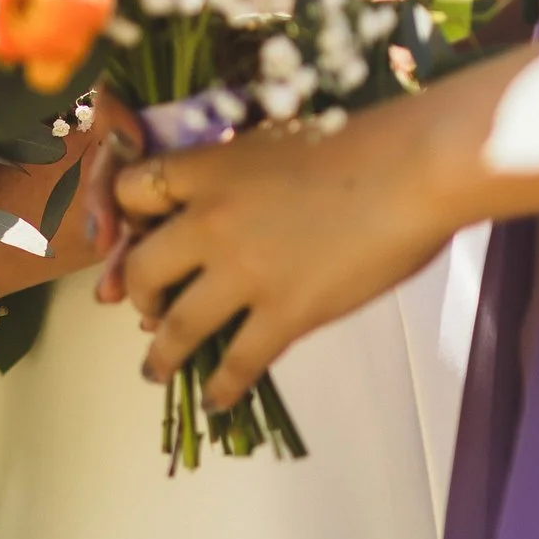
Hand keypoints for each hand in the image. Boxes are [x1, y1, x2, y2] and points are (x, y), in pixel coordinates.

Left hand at [107, 110, 457, 412]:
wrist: (413, 170)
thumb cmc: (359, 139)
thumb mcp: (274, 138)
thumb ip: (239, 172)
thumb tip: (233, 200)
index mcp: (206, 169)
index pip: (131, 192)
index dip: (126, 219)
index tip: (136, 236)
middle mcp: (209, 222)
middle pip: (143, 268)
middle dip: (138, 294)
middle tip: (145, 310)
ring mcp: (244, 272)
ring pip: (178, 324)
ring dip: (162, 353)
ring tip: (155, 369)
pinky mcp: (285, 312)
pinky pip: (237, 361)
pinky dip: (220, 386)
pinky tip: (216, 400)